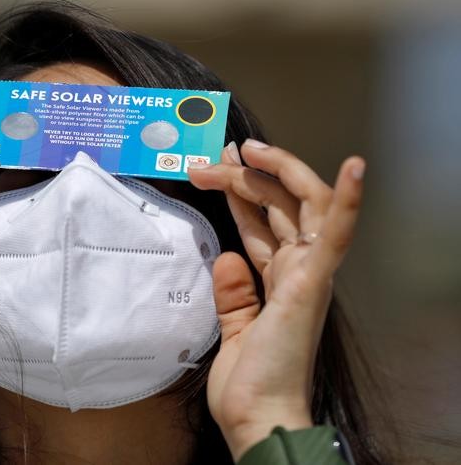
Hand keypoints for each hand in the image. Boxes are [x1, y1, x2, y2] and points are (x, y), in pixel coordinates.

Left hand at [188, 139, 364, 459]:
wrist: (258, 418)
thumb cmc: (250, 382)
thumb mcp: (234, 328)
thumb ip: (233, 294)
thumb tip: (227, 256)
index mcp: (280, 280)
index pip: (261, 223)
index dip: (241, 192)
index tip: (216, 165)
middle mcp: (298, 270)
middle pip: (278, 206)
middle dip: (246, 175)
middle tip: (215, 155)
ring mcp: (308, 274)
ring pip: (302, 205)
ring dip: (276, 172)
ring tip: (244, 149)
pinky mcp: (312, 283)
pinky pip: (335, 236)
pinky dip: (346, 201)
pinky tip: (354, 168)